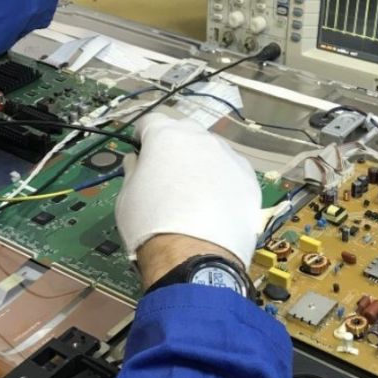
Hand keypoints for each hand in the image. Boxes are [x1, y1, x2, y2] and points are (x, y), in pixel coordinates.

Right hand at [115, 113, 261, 279]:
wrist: (194, 256)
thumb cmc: (152, 225)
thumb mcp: (127, 195)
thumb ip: (134, 169)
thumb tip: (137, 161)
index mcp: (167, 135)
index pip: (151, 121)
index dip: (143, 137)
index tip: (141, 152)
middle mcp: (202, 139)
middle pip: (186, 133)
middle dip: (176, 148)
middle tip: (168, 174)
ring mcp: (231, 159)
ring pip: (213, 153)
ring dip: (203, 165)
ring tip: (196, 195)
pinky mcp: (250, 181)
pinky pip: (233, 174)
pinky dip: (224, 184)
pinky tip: (216, 206)